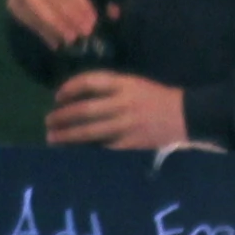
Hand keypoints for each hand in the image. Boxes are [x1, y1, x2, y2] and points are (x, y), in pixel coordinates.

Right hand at [4, 0, 101, 50]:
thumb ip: (104, 0)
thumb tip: (114, 12)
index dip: (80, 2)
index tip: (92, 21)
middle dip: (69, 15)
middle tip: (84, 32)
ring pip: (36, 6)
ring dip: (55, 24)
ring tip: (71, 39)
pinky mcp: (13, 1)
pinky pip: (25, 17)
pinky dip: (41, 31)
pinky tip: (56, 42)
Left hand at [43, 71, 193, 149]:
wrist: (186, 115)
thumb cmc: (157, 97)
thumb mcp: (134, 84)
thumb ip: (110, 88)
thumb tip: (79, 97)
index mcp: (124, 84)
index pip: (90, 82)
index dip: (70, 88)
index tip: (57, 96)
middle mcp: (123, 103)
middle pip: (85, 109)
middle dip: (63, 116)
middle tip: (48, 121)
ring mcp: (127, 124)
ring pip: (91, 131)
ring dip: (68, 135)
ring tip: (53, 138)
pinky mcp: (131, 142)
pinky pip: (104, 147)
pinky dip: (87, 149)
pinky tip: (75, 152)